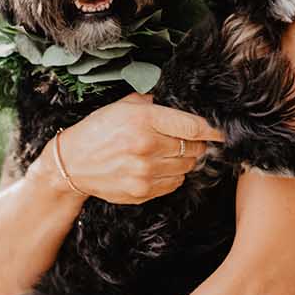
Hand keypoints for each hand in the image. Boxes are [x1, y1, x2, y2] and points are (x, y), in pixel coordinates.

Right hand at [48, 92, 224, 205]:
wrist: (72, 163)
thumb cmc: (99, 129)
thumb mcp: (124, 105)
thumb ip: (154, 102)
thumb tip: (184, 103)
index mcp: (143, 120)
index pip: (193, 126)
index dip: (212, 129)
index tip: (222, 130)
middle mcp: (146, 147)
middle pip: (193, 148)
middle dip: (195, 144)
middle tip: (188, 139)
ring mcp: (144, 173)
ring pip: (186, 167)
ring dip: (185, 160)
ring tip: (170, 152)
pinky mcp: (141, 192)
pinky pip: (174, 184)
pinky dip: (173, 175)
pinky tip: (160, 166)